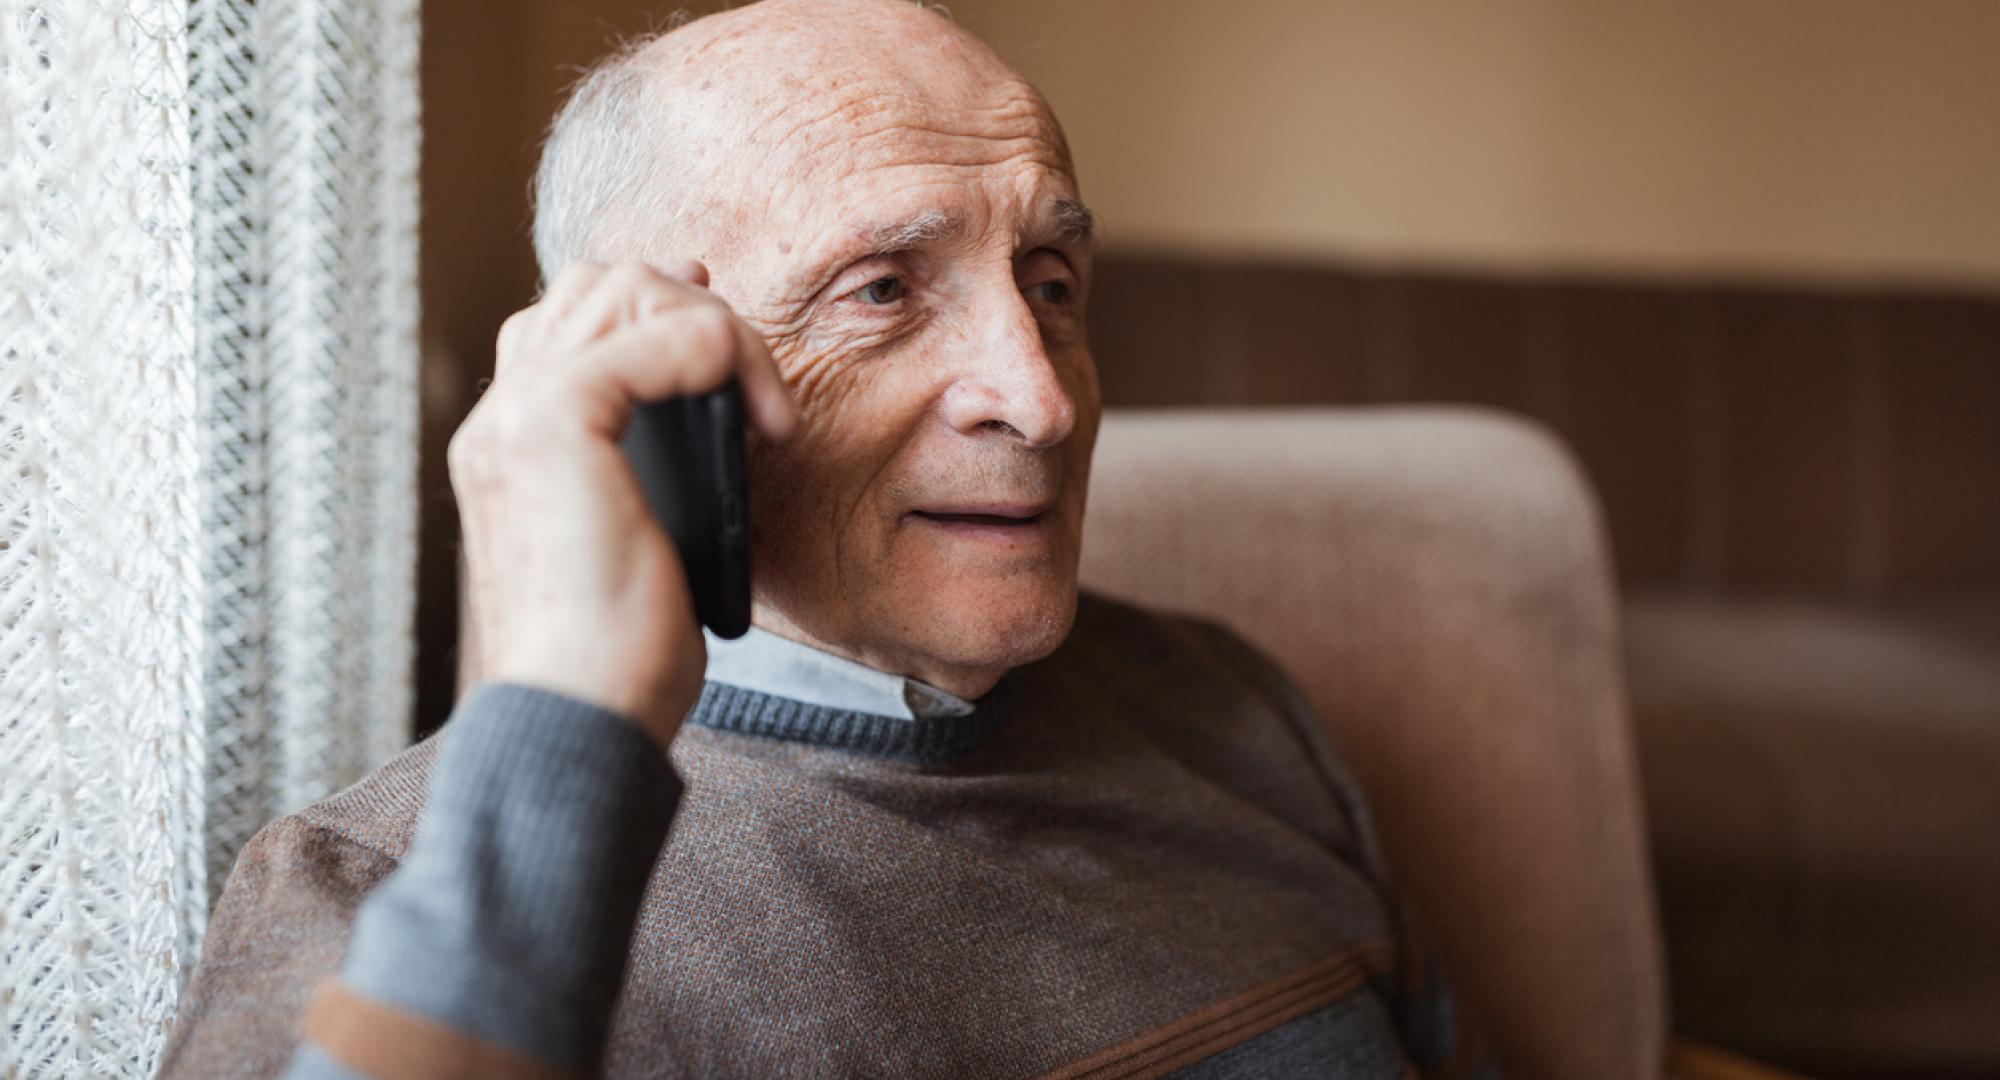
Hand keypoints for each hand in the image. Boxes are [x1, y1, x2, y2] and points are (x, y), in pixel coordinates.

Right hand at [449, 260, 797, 746]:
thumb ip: (649, 473)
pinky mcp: (555, 422)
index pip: (571, 319)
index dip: (660, 313)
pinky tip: (762, 423)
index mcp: (508, 442)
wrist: (577, 715)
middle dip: (694, 312)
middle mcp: (499, 415)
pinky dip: (725, 354)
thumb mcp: (638, 542)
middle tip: (757, 388)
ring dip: (720, 331)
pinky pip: (660, 333)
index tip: (729, 347)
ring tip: (767, 415)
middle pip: (600, 283)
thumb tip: (718, 415)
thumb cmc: (615, 655)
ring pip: (629, 288)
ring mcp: (517, 412)